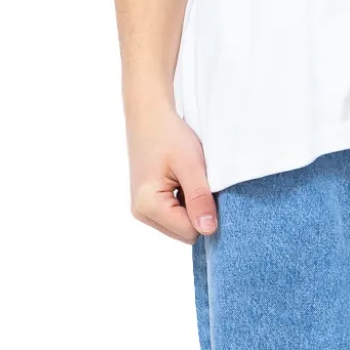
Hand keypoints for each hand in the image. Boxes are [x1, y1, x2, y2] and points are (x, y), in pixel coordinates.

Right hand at [127, 107, 218, 242]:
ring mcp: (142, 211)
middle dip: (198, 212)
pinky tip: (182, 183)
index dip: (207, 213)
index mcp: (147, 205)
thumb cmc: (169, 135)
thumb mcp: (191, 165)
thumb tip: (208, 230)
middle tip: (198, 182)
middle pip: (185, 233)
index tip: (208, 187)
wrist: (149, 116)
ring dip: (192, 208)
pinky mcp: (147, 205)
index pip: (190, 232)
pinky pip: (174, 217)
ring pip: (181, 227)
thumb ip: (199, 199)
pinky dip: (185, 204)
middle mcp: (140, 213)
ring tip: (188, 180)